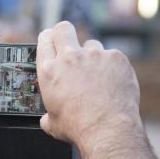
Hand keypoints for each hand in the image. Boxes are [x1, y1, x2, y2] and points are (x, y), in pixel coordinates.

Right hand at [36, 22, 140, 146]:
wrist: (107, 130)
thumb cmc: (79, 128)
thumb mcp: (52, 123)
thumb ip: (48, 113)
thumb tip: (47, 118)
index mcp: (49, 72)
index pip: (44, 40)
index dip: (48, 39)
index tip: (52, 41)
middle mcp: (69, 58)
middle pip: (63, 28)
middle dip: (65, 33)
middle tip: (71, 43)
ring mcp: (94, 55)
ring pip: (92, 44)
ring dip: (93, 56)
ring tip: (98, 77)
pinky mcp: (116, 57)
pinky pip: (112, 56)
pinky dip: (113, 67)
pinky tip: (114, 83)